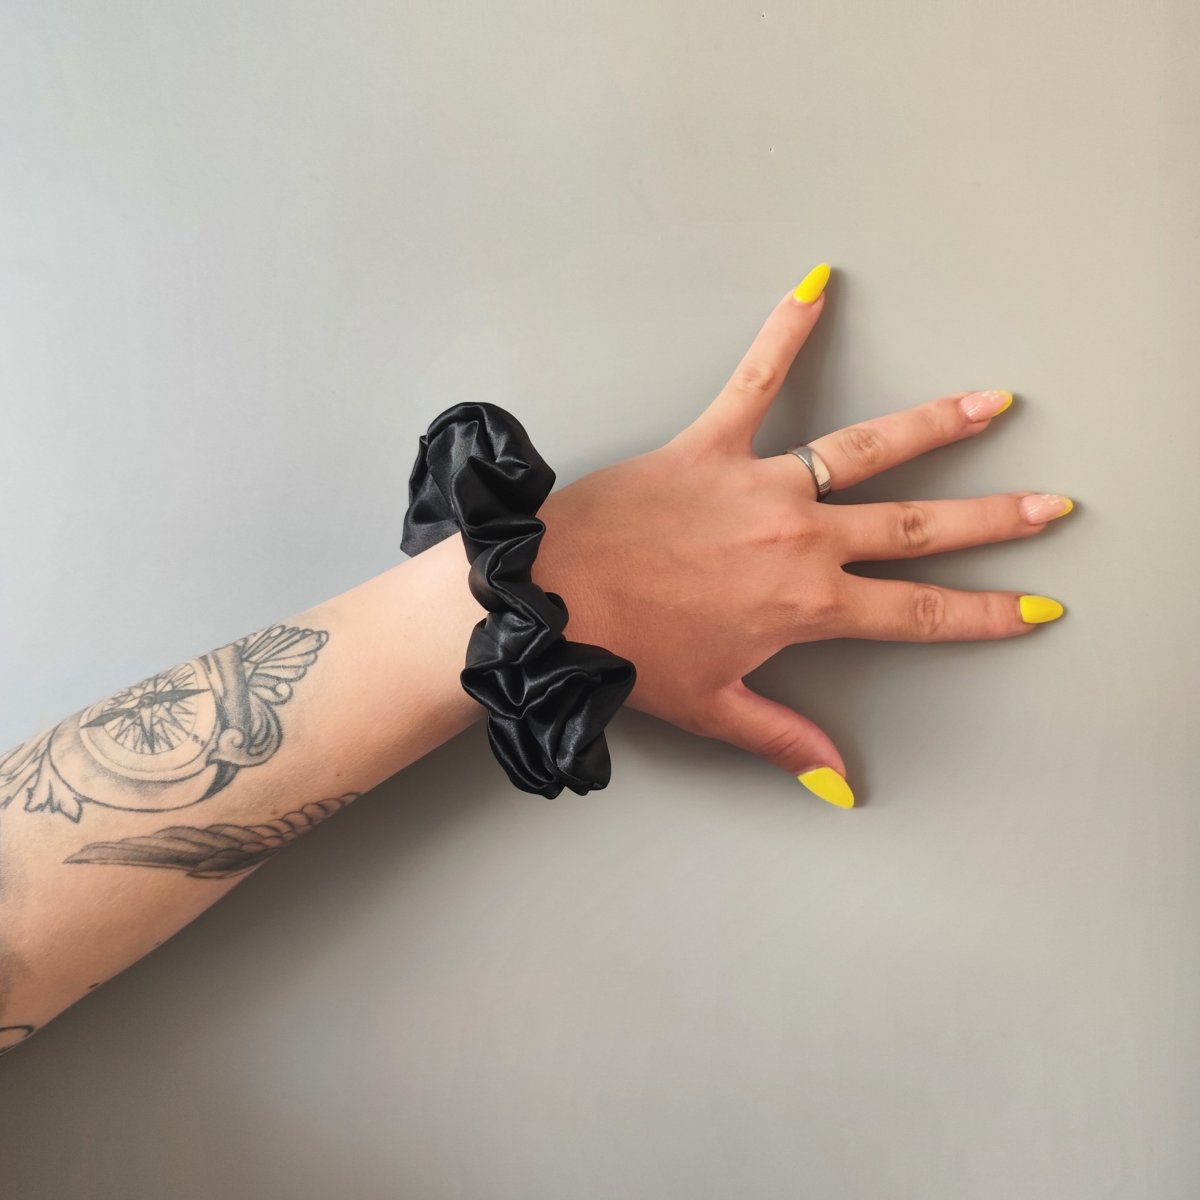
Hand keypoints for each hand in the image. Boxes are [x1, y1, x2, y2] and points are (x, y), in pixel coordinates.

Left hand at [533, 264, 1072, 806]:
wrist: (551, 599)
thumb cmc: (628, 650)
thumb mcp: (712, 707)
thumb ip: (784, 740)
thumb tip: (838, 784)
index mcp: (807, 606)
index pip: (921, 612)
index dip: (987, 614)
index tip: (1038, 606)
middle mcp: (801, 539)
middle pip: (919, 527)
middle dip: (993, 519)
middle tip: (1049, 505)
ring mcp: (762, 485)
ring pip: (867, 450)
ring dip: (935, 425)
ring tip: (990, 404)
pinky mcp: (712, 444)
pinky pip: (757, 378)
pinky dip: (786, 331)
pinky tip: (815, 287)